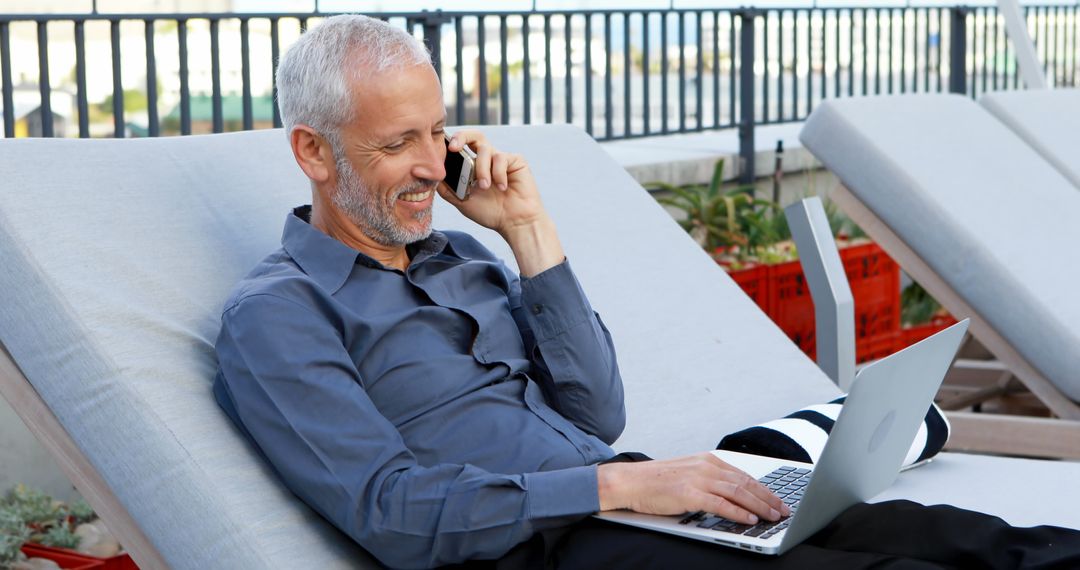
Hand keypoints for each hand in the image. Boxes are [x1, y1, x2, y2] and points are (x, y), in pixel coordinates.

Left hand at [438, 130, 546, 236]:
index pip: (462, 147)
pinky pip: (501, 158)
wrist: (514, 223)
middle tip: (454, 148)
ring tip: (485, 187)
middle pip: (474, 135)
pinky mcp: (515, 160)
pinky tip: (502, 187)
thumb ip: (448, 188)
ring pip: (485, 149)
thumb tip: (431, 175)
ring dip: (481, 169)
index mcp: (474, 166)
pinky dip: (498, 173)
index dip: (452, 143)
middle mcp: (487, 159)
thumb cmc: (490, 213)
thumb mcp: (462, 201)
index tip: (444, 149)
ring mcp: (501, 159)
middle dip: (462, 137)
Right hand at [597, 452, 789, 524]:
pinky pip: (720, 504)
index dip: (763, 488)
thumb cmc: (654, 481)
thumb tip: (731, 494)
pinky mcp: (689, 493)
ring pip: (737, 492)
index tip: (777, 498)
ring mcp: (697, 479)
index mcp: (706, 460)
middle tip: (783, 509)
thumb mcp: (686, 473)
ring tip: (773, 516)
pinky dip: (738, 512)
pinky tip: (749, 518)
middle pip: (745, 482)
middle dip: (768, 497)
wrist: (629, 481)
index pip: (743, 474)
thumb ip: (708, 480)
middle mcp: (705, 466)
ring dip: (759, 505)